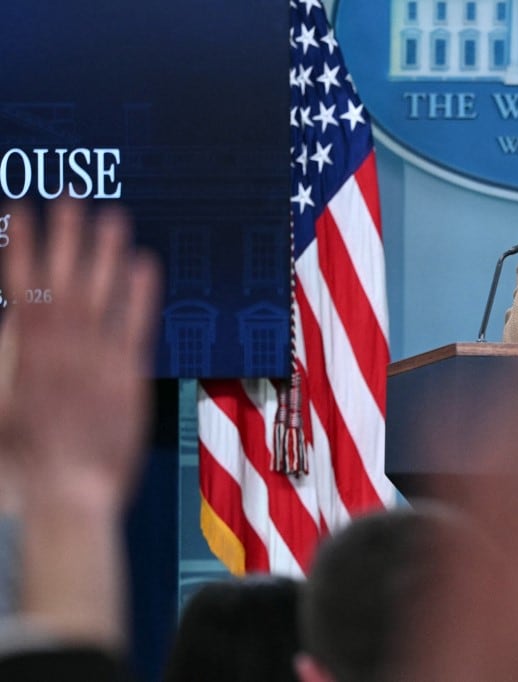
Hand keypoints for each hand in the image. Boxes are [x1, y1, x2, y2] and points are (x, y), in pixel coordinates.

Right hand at [0, 199, 160, 508]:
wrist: (68, 490)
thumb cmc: (33, 462)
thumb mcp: (5, 410)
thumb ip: (11, 363)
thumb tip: (14, 325)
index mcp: (25, 351)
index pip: (22, 284)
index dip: (22, 245)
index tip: (21, 210)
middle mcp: (60, 345)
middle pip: (61, 277)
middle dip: (64, 234)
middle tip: (70, 194)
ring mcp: (95, 356)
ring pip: (100, 291)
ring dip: (103, 251)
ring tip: (111, 213)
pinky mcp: (129, 372)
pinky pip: (137, 322)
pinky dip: (140, 291)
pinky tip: (146, 261)